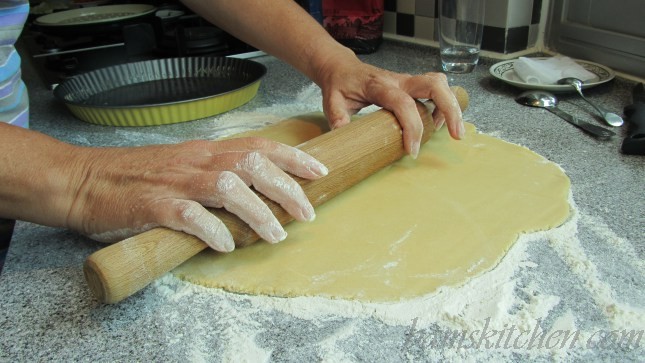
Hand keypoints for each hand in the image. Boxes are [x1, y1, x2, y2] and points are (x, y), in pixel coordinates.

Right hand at [64, 137, 326, 251]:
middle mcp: (195, 161)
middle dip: (285, 187)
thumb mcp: (184, 167)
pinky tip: (226, 244)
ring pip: (226, 187)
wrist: (85, 179)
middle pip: (250, 164)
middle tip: (307, 213)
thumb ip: (217, 177)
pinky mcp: (152, 205)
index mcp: (205, 151)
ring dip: (257, 211)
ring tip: (275, 234)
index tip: (319, 172)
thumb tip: (258, 197)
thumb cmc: (138, 176)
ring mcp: (174, 182)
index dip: (292, 158)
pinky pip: (188, 215)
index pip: (257, 146)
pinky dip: (212, 229)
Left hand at [314, 50, 464, 157]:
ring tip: (453, 132)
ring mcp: (408, 82)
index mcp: (379, 85)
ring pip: (440, 85)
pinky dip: (443, 106)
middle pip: (434, 85)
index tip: (411, 150)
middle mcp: (398, 80)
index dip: (412, 126)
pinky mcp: (412, 87)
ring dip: (452, 107)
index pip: (402, 103)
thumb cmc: (339, 85)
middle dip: (450, 108)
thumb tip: (344, 137)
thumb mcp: (331, 102)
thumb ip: (337, 118)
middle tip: (457, 134)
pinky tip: (438, 124)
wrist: (342, 67)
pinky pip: (436, 91)